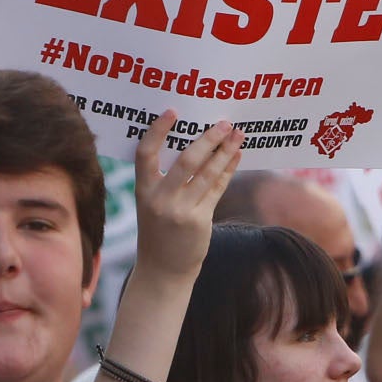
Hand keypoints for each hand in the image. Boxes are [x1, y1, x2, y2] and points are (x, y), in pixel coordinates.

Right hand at [134, 112, 242, 282]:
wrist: (163, 270)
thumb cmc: (158, 231)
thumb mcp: (152, 203)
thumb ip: (166, 179)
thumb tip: (194, 144)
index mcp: (143, 190)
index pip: (145, 153)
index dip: (157, 131)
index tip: (173, 111)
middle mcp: (159, 199)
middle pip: (186, 161)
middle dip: (208, 139)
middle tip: (224, 123)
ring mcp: (180, 211)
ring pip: (207, 174)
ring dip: (225, 152)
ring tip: (238, 135)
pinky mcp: (199, 221)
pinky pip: (217, 189)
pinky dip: (228, 170)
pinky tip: (236, 156)